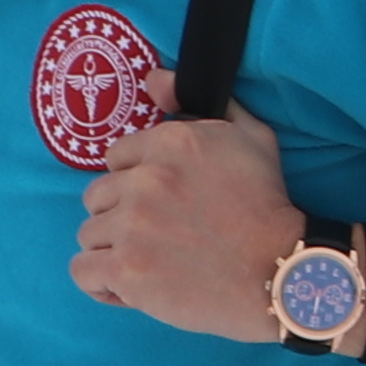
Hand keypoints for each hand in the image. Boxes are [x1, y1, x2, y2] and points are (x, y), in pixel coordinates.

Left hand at [74, 110, 302, 341]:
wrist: (282, 270)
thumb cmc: (269, 205)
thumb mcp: (251, 138)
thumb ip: (196, 104)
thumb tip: (152, 79)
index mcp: (172, 142)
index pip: (116, 160)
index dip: (137, 184)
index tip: (164, 204)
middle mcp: (146, 178)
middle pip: (97, 197)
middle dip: (122, 216)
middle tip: (159, 236)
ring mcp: (132, 225)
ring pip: (89, 235)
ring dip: (114, 250)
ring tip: (151, 263)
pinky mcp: (126, 269)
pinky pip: (83, 272)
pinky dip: (104, 284)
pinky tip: (132, 287)